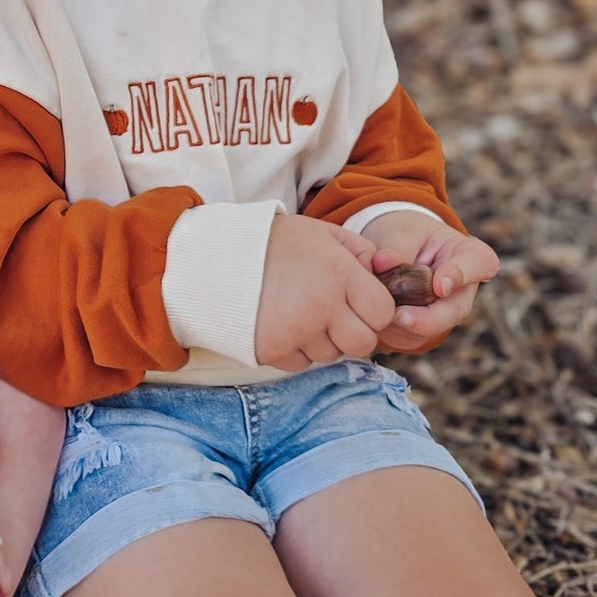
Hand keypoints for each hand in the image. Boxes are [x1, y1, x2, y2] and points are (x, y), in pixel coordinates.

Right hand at [254, 214, 396, 369]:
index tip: (358, 303)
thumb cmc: (271, 241)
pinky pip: (299, 364)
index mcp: (339, 274)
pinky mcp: (272, 350)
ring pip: (330, 356)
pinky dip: (294, 350)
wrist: (212, 256)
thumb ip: (360, 250)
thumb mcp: (321, 232)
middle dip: (353, 333)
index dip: (375, 310)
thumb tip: (384, 274)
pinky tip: (279, 324)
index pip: (383, 313)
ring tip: (298, 313)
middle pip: (362, 344)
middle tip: (333, 316)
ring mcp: (296, 332)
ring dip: (321, 341)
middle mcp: (322, 306)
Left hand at [359, 212, 498, 352]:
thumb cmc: (407, 234)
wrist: (394, 249)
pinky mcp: (423, 331)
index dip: (460, 276)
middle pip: (453, 313)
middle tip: (399, 316)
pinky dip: (386, 330)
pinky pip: (406, 338)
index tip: (440, 285)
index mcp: (471, 256)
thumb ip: (397, 247)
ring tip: (371, 305)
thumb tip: (382, 262)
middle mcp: (463, 291)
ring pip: (426, 331)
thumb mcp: (404, 230)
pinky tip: (369, 314)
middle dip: (425, 319)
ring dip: (396, 323)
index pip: (479, 265)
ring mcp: (445, 315)